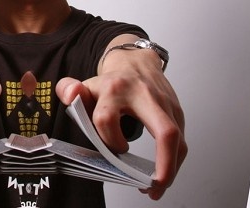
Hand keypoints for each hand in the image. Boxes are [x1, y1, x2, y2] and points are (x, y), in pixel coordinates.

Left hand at [56, 40, 186, 200]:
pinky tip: (164, 172)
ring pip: (177, 139)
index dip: (107, 139)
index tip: (112, 148)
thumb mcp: (86, 85)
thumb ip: (68, 90)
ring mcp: (164, 104)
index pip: (106, 118)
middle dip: (164, 162)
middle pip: (164, 131)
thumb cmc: (111, 82)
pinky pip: (180, 140)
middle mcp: (143, 95)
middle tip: (153, 185)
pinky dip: (174, 160)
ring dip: (172, 168)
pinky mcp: (176, 111)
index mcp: (115, 89)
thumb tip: (71, 95)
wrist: (135, 62)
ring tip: (157, 187)